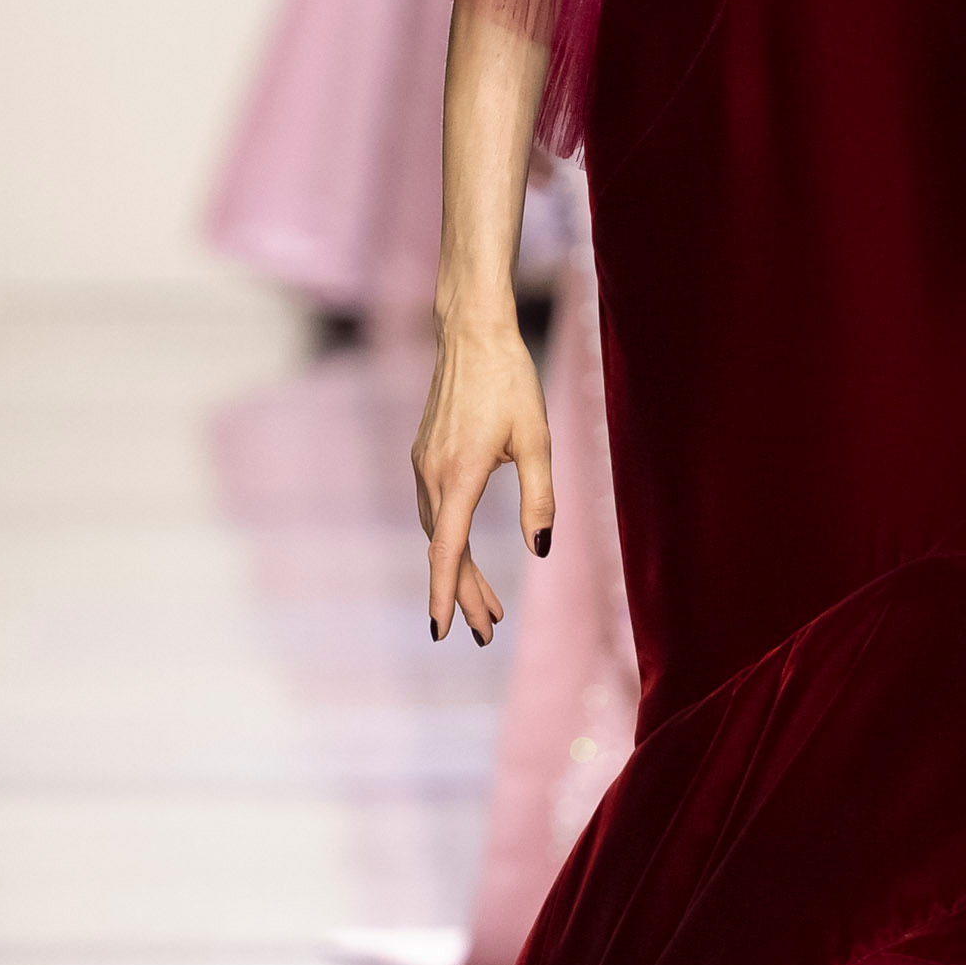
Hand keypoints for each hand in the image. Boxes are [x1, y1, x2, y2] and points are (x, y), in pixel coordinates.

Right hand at [413, 316, 553, 647]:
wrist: (471, 333)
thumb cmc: (510, 382)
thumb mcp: (537, 440)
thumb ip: (539, 497)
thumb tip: (541, 548)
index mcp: (459, 475)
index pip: (448, 550)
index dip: (446, 594)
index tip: (442, 631)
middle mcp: (432, 474)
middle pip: (443, 550)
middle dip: (464, 593)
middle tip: (487, 631)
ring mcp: (424, 464)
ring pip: (437, 532)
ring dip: (459, 569)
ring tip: (487, 605)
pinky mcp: (426, 454)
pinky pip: (434, 511)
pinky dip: (450, 541)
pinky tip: (466, 552)